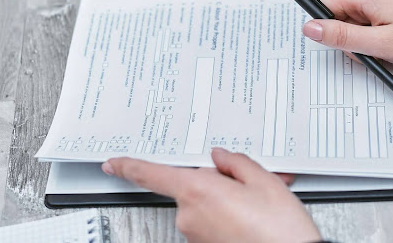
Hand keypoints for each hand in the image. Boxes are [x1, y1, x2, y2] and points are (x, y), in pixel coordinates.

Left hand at [102, 148, 321, 242]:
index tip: (113, 163)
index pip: (153, 175)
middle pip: (192, 183)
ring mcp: (196, 234)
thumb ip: (235, 162)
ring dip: (226, 196)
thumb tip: (221, 158)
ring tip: (257, 201)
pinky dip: (229, 212)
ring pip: (205, 201)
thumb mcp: (263, 181)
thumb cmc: (279, 229)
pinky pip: (211, 218)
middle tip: (247, 182)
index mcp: (198, 191)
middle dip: (216, 178)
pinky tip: (252, 213)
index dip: (130, 166)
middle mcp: (190, 215)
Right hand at [302, 0, 392, 69]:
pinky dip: (376, 28)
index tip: (341, 43)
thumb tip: (311, 27)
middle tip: (373, 50)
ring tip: (387, 45)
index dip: (329, 29)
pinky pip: (372, 13)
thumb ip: (340, 36)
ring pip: (357, 16)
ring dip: (365, 35)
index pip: (326, 6)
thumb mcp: (379, 44)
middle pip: (342, 13)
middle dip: (351, 36)